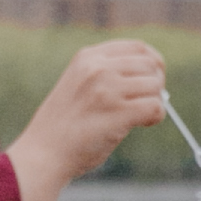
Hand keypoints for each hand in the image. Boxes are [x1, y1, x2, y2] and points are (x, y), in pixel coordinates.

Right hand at [21, 40, 168, 182]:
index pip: (137, 47)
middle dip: (156, 84)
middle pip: (150, 65)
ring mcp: (108, 89)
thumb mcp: (79, 83)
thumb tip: (152, 78)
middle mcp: (98, 68)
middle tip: (148, 102)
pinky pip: (155, 107)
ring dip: (156, 102)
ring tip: (141, 116)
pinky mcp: (118, 113)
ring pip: (155, 86)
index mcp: (88, 57)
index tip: (153, 78)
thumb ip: (107, 74)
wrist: (44, 152)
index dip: (152, 63)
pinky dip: (156, 117)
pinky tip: (142, 124)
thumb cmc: (64, 124)